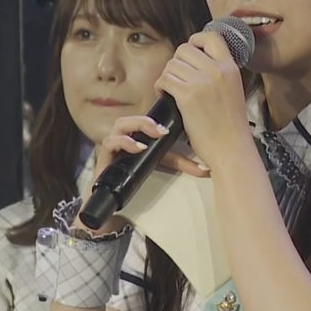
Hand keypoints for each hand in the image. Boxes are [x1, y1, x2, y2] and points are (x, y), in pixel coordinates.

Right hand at [93, 116, 207, 184]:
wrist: (114, 193)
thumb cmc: (138, 173)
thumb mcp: (164, 163)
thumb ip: (183, 163)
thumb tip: (206, 168)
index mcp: (138, 131)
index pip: (145, 117)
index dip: (156, 118)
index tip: (171, 127)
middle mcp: (124, 134)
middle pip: (131, 118)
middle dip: (145, 122)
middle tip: (161, 131)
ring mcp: (112, 143)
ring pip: (119, 125)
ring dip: (134, 129)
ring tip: (147, 141)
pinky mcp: (104, 156)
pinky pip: (109, 143)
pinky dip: (122, 143)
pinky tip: (136, 148)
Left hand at [154, 31, 254, 170]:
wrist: (231, 148)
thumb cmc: (230, 125)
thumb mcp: (233, 89)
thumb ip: (219, 73)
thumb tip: (195, 62)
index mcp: (230, 67)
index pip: (211, 36)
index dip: (195, 41)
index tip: (190, 53)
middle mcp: (217, 70)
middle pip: (184, 50)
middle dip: (176, 63)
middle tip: (178, 79)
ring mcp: (202, 82)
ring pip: (171, 64)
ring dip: (167, 76)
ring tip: (171, 90)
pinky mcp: (188, 95)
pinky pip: (164, 80)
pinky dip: (160, 87)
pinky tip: (165, 96)